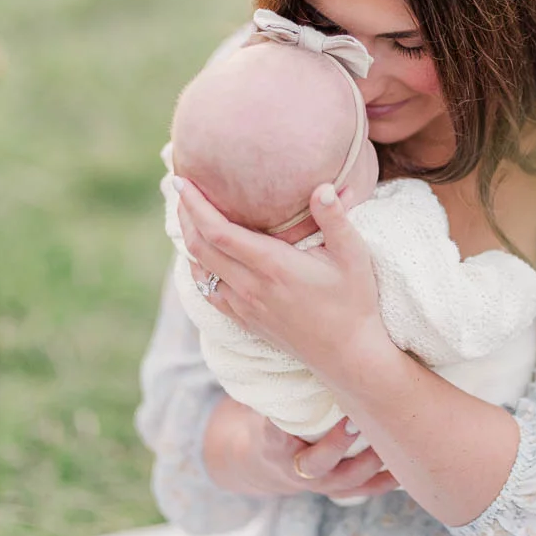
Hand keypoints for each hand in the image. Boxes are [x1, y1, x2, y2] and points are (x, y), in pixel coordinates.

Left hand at [175, 177, 390, 393]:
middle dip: (186, 214)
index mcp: (272, 266)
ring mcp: (244, 306)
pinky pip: (207, 290)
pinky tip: (201, 254)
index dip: (195, 205)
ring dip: (189, 239)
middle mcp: (250, 287)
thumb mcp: (353, 256)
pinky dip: (197, 267)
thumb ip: (335, 219)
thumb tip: (323, 186)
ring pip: (199, 269)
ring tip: (188, 213)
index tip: (182, 181)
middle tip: (182, 187)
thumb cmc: (353, 301)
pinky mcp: (244, 320)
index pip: (218, 232)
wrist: (348, 354)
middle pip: (199, 247)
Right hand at [202, 395, 398, 499]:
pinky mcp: (340, 489)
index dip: (289, 424)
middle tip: (356, 419)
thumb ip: (281, 376)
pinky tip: (406, 465)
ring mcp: (321, 483)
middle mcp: (296, 468)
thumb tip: (294, 328)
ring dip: (369, 462)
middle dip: (337, 444)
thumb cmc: (274, 415)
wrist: (268, 460)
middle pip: (317, 463)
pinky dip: (386, 480)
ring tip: (390, 439)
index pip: (277, 434)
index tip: (308, 405)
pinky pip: (365, 489)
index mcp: (273, 443)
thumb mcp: (267, 399)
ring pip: (346, 480)